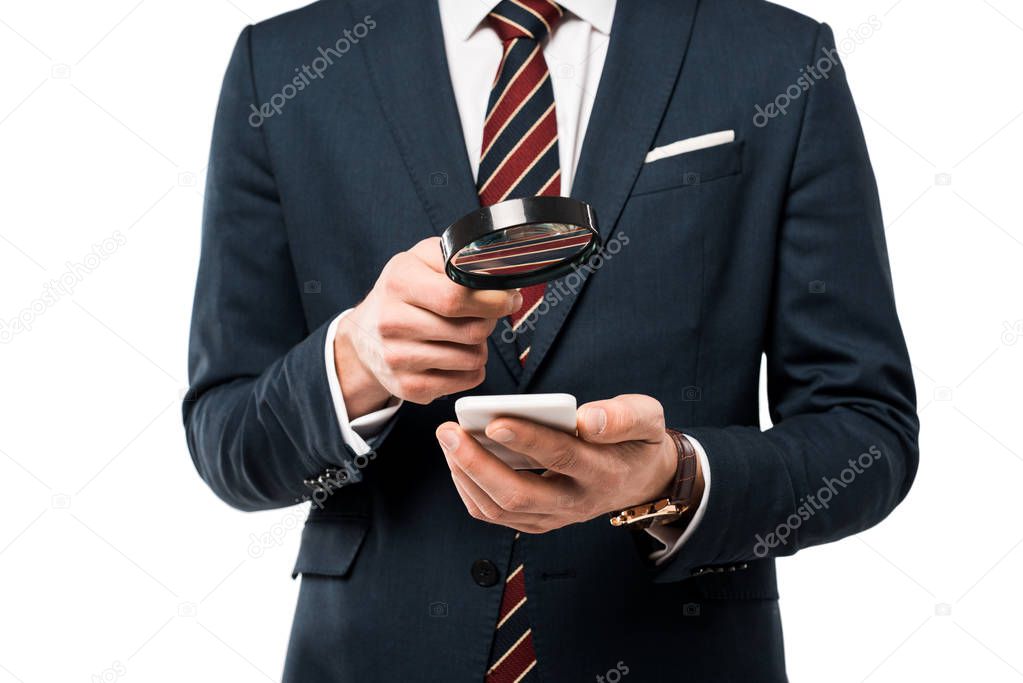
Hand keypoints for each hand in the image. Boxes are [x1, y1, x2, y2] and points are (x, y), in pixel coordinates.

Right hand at [334, 237, 520, 417]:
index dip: (493, 300)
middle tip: (482, 315)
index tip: (508, 299)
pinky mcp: (408, 387)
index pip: (457, 297)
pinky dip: (472, 368)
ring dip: (480, 346)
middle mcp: (392, 321)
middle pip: (471, 331)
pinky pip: (467, 380)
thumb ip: (459, 260)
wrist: (365, 334)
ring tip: (463, 335)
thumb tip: (501, 275)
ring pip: (473, 358)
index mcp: (399, 281)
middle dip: (489, 322)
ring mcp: (398, 358)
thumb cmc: (404, 293)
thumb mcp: (422, 260)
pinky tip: (456, 355)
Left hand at [435, 394, 684, 533]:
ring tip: (447, 438)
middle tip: (447, 430)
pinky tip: (456, 458)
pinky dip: (469, 488)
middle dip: (476, 463)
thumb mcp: (646, 418)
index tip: (494, 422)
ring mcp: (553, 518)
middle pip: (518, 495)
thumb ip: (622, 417)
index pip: (561, 457)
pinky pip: (493, 513)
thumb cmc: (636, 439)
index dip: (527, 440)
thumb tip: (585, 419)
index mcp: (603, 473)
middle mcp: (575, 503)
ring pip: (499, 509)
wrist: (639, 478)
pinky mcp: (536, 521)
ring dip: (466, 475)